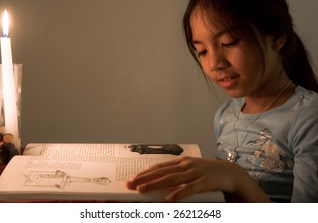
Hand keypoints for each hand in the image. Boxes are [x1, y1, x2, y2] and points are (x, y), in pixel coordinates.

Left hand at [126, 156, 269, 201]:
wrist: (231, 173)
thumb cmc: (208, 172)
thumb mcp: (191, 170)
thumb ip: (178, 175)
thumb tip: (161, 184)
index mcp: (182, 162)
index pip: (159, 166)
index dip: (145, 172)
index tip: (132, 178)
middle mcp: (186, 165)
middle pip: (161, 172)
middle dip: (144, 178)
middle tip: (130, 184)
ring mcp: (196, 172)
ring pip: (172, 179)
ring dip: (155, 185)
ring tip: (142, 190)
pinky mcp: (206, 181)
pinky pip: (190, 188)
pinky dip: (179, 193)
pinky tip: (169, 199)